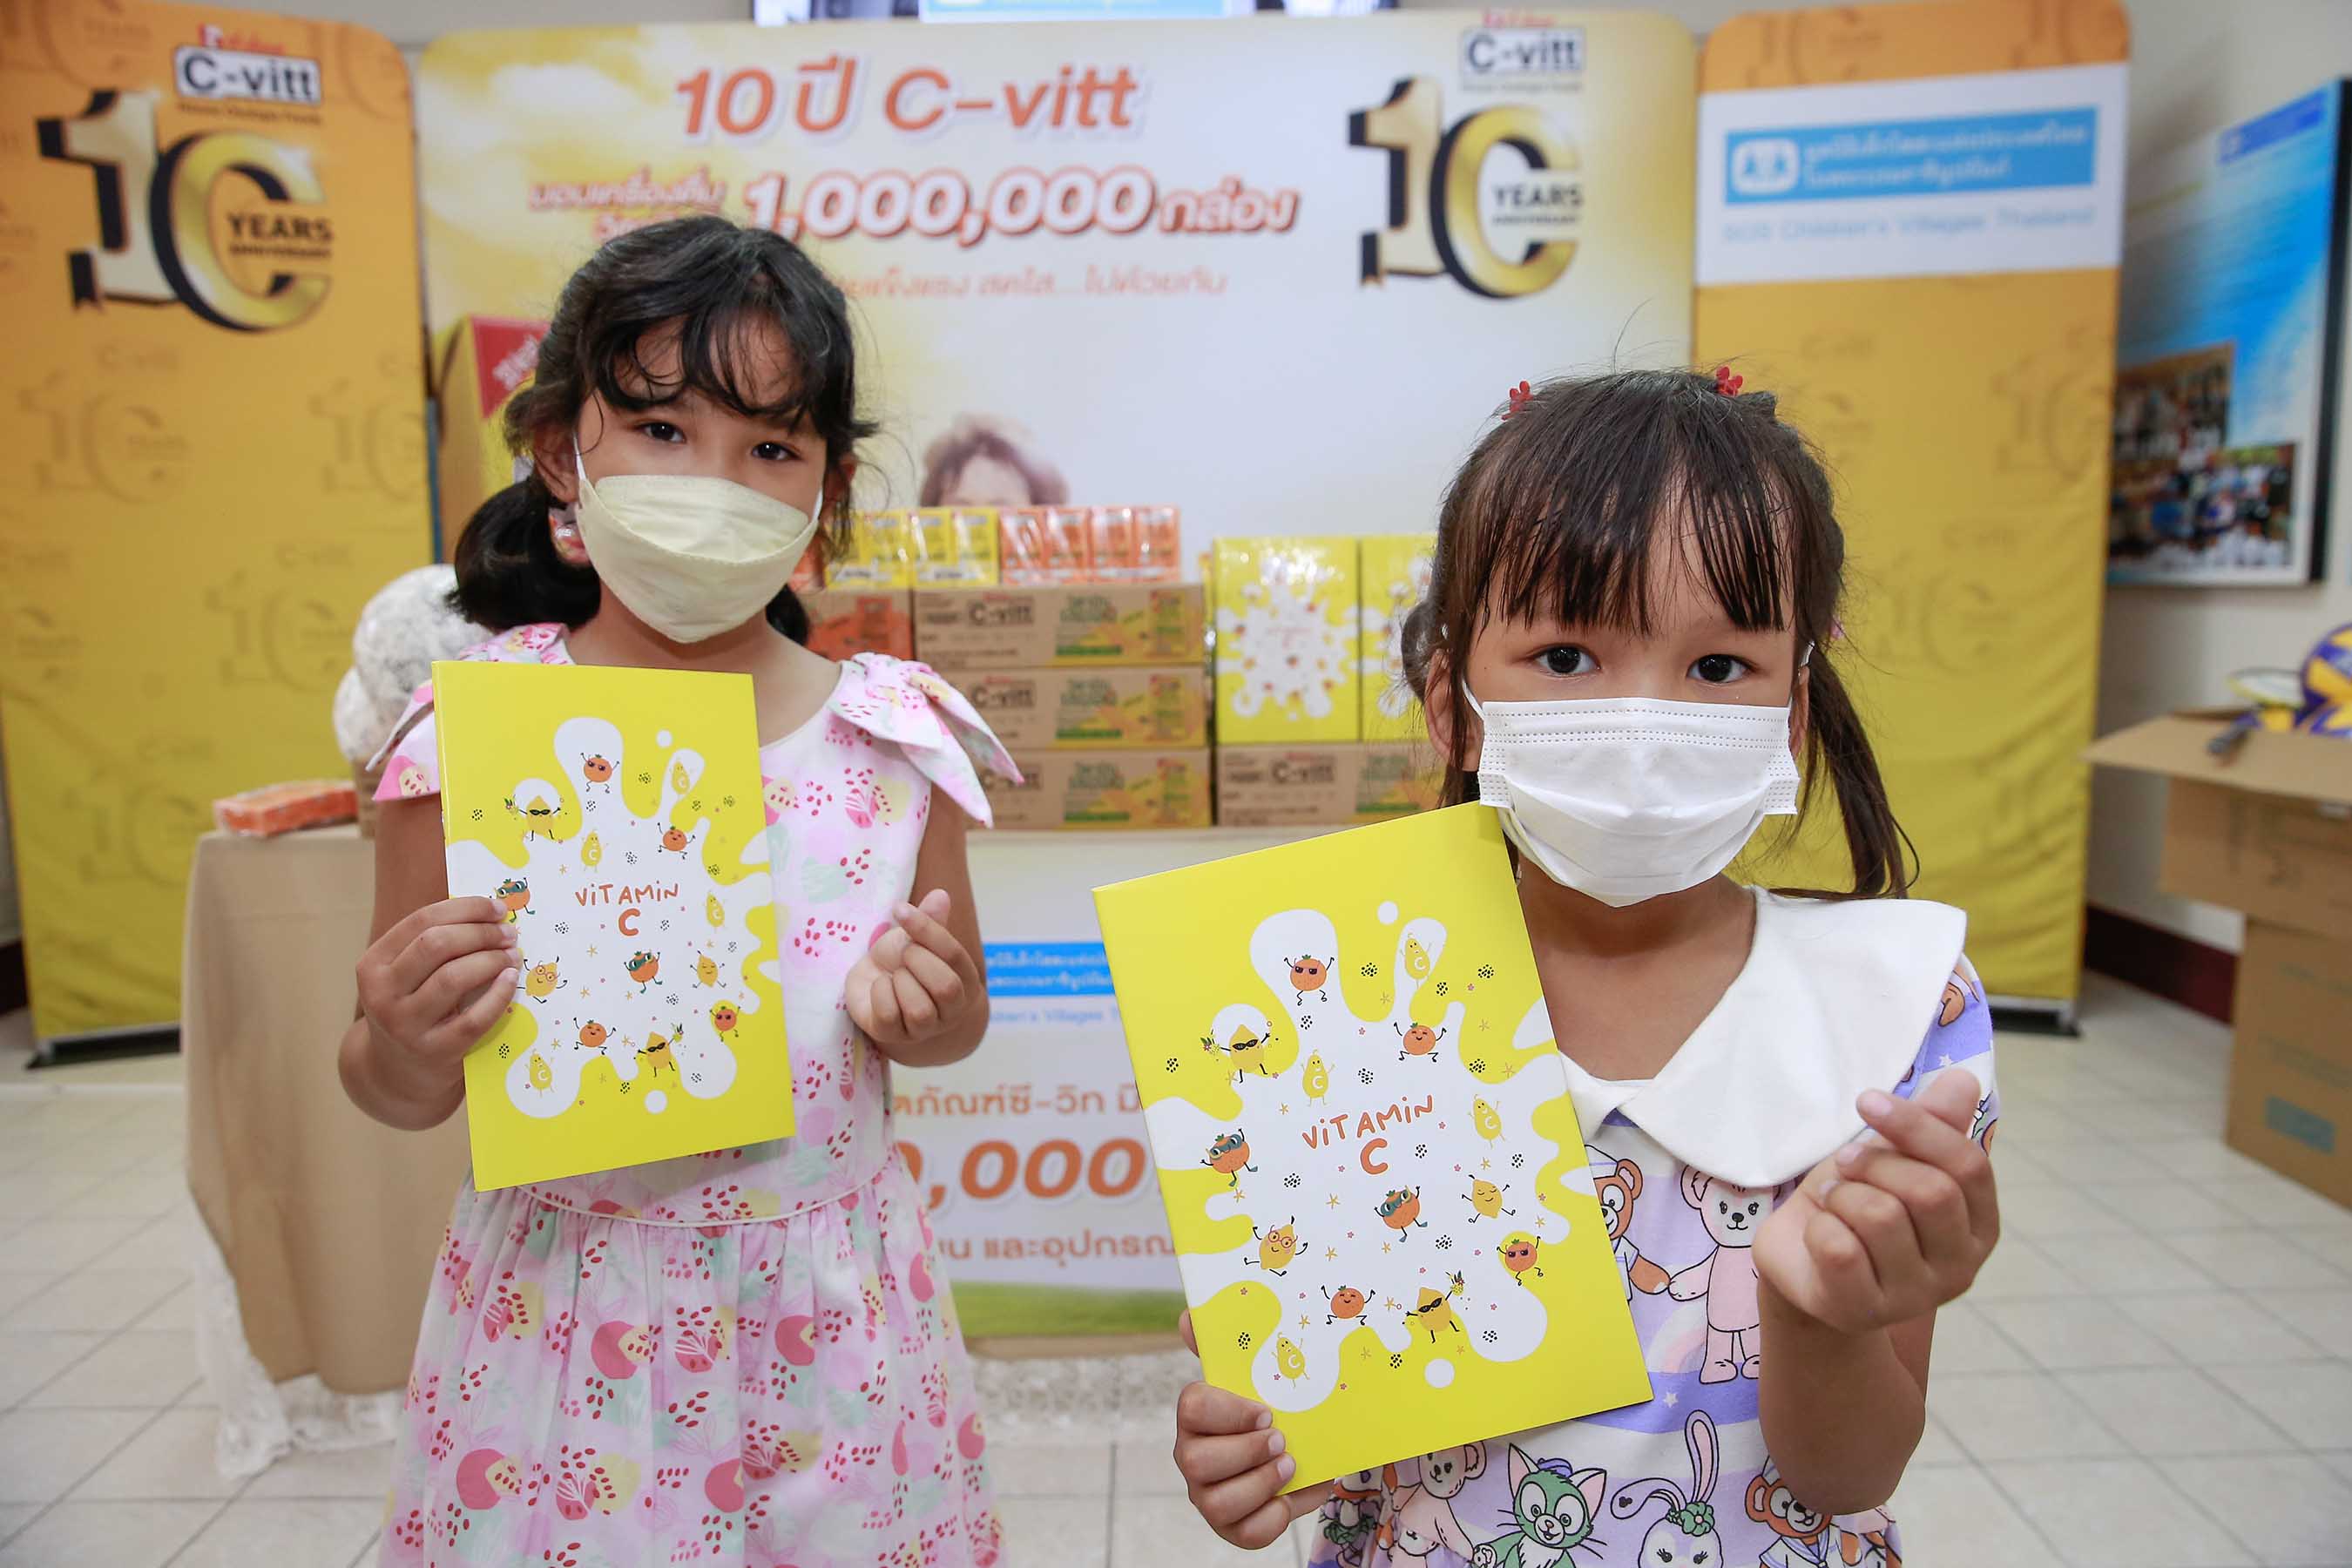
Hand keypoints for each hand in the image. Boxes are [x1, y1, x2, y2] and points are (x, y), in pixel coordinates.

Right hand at [354, 897, 517, 1097]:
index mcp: (372, 965)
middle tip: (508, 933)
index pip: (422, 921)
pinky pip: (474, 1018)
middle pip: (437, 945)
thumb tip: (491, 911)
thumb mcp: (406, 976)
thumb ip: (435, 945)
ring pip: (453, 977)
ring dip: (491, 959)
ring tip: (512, 954)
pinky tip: (510, 979)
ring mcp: (406, 1026)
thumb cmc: (412, 1009)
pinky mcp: (435, 1051)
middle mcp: (381, 994)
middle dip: (480, 932)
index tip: (497, 908)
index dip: (465, 909)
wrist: (398, 1072)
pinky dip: (498, 994)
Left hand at [845, 890, 980, 1047]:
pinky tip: (881, 987)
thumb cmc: (901, 959)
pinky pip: (889, 1016)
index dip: (928, 930)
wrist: (871, 984)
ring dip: (900, 981)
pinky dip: (880, 993)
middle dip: (917, 961)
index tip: (900, 909)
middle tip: (904, 952)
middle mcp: (951, 1010)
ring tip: (895, 974)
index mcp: (965, 981)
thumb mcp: (915, 937)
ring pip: (920, 1009)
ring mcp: (923, 1028)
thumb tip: (940, 895)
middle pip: (946, 988)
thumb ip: (930, 920)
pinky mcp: (894, 1036)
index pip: (955, 955)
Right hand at [1174, 1310, 1323, 1549]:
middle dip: (1245, 1452)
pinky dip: (1273, 1518)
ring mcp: (1207, 1496)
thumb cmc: (1262, 1410)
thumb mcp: (1250, 1375)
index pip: (1191, 1409)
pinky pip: (1244, 1533)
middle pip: (1196, 1461)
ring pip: (1217, 1503)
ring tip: (1289, 1466)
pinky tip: (1292, 1496)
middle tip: (1281, 1440)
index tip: (1266, 1411)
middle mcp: (1191, 1457)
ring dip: (1260, 1484)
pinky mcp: (1231, 1527)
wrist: (1289, 1451)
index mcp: (1194, 1416)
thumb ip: (1222, 1344)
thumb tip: (1189, 1316)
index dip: (1229, 1412)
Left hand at [1755, 1070, 1998, 1335]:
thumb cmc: (1856, 1204)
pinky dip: (1818, 1225)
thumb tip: (1963, 1079)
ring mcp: (1914, 1297)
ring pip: (1881, 1216)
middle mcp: (1959, 1268)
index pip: (1968, 1167)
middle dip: (1875, 1163)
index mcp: (1979, 1225)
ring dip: (1841, 1194)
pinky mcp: (1863, 1310)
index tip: (1868, 1101)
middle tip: (1843, 1163)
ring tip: (1831, 1200)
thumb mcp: (1892, 1157)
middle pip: (1930, 1192)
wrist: (1802, 1264)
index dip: (1918, 1126)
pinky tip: (1819, 1230)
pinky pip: (1838, 1247)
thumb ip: (1931, 1123)